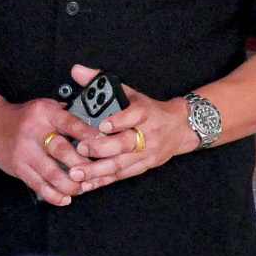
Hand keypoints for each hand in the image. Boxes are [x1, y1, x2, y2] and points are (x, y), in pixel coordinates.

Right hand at [0, 94, 115, 205]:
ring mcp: (24, 151)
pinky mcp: (18, 167)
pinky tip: (65, 198)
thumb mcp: (45, 106)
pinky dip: (53, 194)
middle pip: (62, 150)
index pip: (71, 123)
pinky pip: (38, 184)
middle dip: (82, 165)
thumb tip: (97, 126)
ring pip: (51, 172)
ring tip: (82, 189)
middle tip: (97, 173)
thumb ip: (68, 115)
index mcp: (44, 113)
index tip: (105, 144)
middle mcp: (34, 131)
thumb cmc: (25, 117)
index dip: (89, 135)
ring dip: (70, 184)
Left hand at [66, 64, 199, 181]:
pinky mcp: (142, 167)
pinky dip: (103, 181)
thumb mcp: (129, 92)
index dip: (119, 120)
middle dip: (101, 148)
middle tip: (80, 148)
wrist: (179, 128)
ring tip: (76, 174)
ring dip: (97, 171)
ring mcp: (145, 153)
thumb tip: (76, 70)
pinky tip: (86, 185)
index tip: (103, 123)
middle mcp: (147, 134)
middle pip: (125, 143)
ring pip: (121, 164)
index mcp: (144, 113)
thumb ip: (100, 82)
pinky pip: (121, 176)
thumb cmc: (148, 109)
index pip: (134, 115)